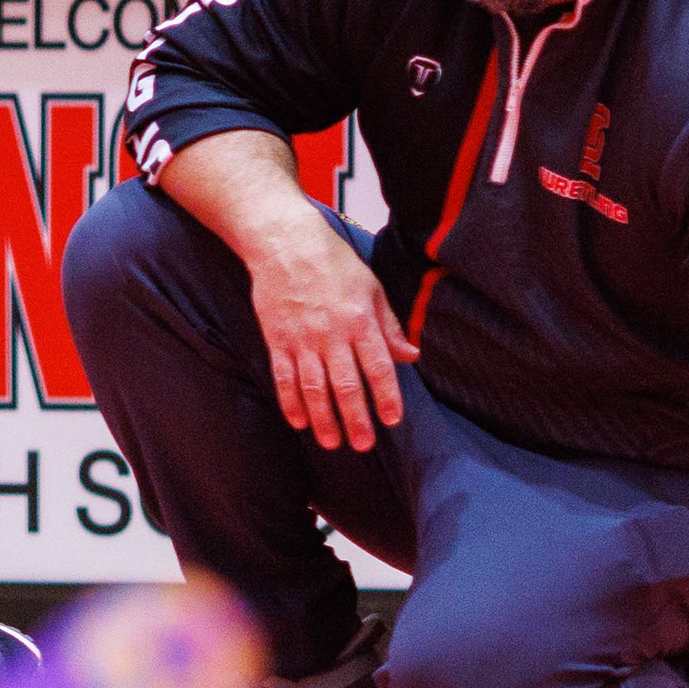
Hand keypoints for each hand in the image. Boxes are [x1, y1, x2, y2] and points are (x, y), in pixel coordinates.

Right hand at [242, 214, 416, 452]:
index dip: (386, 396)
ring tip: (333, 443)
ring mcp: (301, 339)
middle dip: (356, 419)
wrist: (284, 242)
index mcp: (359, 320)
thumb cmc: (332, 262)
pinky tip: (299, 421)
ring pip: (314, 388)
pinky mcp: (277, 339)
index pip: (378, 367)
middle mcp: (330, 334)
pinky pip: (284, 377)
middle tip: (363, 445)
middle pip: (346, 385)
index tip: (392, 419)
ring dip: (324, 419)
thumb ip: (390, 326)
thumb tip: (411, 356)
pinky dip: (291, 402)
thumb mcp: (371, 287)